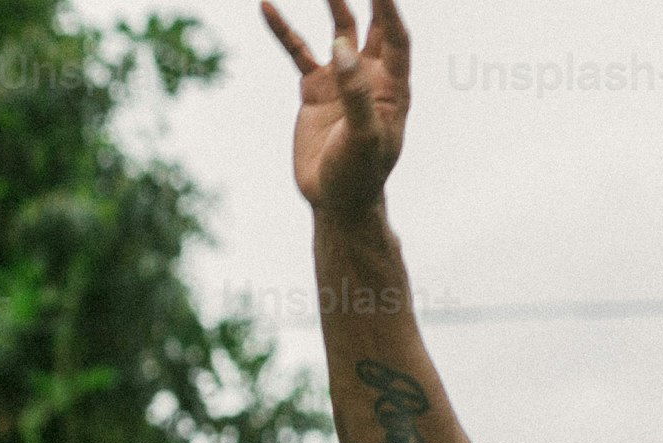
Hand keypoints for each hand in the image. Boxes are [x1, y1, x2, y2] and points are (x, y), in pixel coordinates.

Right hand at [262, 0, 409, 219]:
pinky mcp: (315, 89)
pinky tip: (266, 6)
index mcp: (392, 88)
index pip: (396, 36)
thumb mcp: (363, 140)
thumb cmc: (359, 176)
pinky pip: (298, 50)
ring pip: (338, 27)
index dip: (389, 6)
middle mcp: (369, 76)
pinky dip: (283, 29)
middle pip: (372, 22)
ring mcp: (342, 79)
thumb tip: (342, 47)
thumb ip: (356, 94)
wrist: (335, 202)